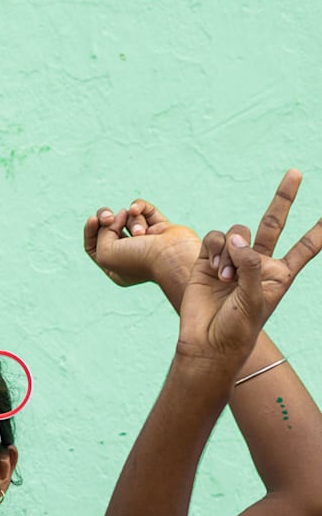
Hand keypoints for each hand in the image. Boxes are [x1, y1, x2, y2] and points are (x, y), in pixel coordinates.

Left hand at [83, 198, 200, 302]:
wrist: (172, 256)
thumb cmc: (138, 260)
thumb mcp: (105, 253)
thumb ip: (101, 234)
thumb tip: (116, 217)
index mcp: (113, 267)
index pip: (93, 246)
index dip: (90, 231)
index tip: (93, 219)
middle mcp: (129, 254)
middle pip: (108, 229)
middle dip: (105, 219)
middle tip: (108, 218)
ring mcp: (146, 240)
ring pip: (128, 218)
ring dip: (132, 222)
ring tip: (141, 233)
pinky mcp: (161, 227)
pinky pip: (145, 209)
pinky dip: (139, 206)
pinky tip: (136, 209)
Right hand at [178, 173, 321, 371]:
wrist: (206, 344)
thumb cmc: (237, 328)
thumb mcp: (256, 297)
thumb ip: (251, 263)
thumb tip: (236, 238)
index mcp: (279, 274)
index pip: (306, 246)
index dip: (320, 230)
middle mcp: (256, 263)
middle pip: (273, 223)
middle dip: (284, 197)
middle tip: (296, 172)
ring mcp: (232, 260)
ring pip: (238, 233)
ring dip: (232, 250)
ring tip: (226, 274)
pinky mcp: (206, 261)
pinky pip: (215, 239)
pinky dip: (216, 249)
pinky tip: (215, 267)